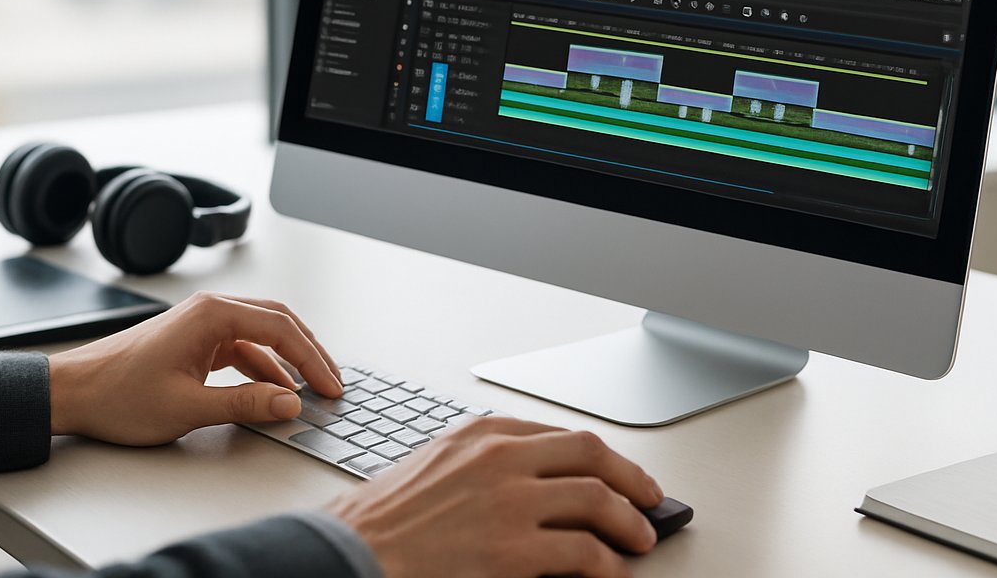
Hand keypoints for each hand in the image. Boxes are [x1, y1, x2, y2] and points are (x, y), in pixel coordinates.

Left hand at [48, 291, 341, 444]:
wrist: (71, 393)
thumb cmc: (118, 395)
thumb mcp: (188, 406)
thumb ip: (246, 403)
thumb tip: (290, 402)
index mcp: (212, 314)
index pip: (281, 329)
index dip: (312, 360)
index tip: (330, 387)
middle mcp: (210, 310)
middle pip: (278, 322)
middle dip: (309, 354)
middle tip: (333, 383)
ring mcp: (202, 324)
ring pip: (262, 334)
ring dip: (288, 361)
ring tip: (311, 388)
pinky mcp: (194, 341)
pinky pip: (241, 348)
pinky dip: (263, 367)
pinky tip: (274, 390)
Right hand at [329, 416, 663, 577]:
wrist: (346, 556)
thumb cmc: (380, 522)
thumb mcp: (434, 467)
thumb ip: (483, 464)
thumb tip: (537, 481)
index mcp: (481, 433)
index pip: (561, 435)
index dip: (602, 457)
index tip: (620, 472)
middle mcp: (501, 457)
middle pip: (591, 454)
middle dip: (631, 478)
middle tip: (649, 499)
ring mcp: (509, 501)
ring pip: (596, 499)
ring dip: (629, 522)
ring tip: (639, 540)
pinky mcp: (513, 550)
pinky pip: (583, 553)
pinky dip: (607, 565)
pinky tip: (610, 573)